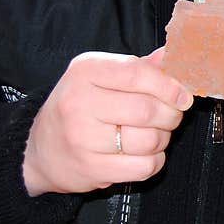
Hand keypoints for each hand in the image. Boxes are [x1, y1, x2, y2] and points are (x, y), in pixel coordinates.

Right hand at [22, 47, 192, 195]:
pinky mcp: (90, 168)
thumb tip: (175, 55)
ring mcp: (82, 138)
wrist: (40, 149)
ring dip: (162, 139)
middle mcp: (78, 102)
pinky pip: (144, 166)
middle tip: (170, 117)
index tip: (184, 96)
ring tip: (153, 135)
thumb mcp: (102, 76)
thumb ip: (140, 67)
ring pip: (149, 140)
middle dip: (171, 115)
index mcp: (85, 71)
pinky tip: (143, 154)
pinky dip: (154, 161)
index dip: (169, 86)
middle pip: (148, 110)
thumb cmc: (81, 107)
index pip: (138, 73)